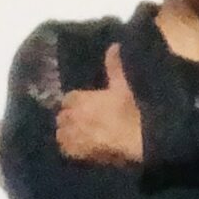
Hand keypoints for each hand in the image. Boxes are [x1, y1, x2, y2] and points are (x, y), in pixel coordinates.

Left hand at [56, 45, 145, 166]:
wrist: (137, 140)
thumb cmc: (130, 110)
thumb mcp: (124, 86)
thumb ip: (114, 66)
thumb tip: (113, 45)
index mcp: (79, 99)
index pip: (68, 98)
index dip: (77, 101)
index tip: (86, 104)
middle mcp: (70, 117)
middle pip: (62, 115)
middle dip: (70, 116)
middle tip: (85, 118)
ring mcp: (72, 136)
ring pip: (61, 132)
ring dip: (68, 131)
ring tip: (80, 133)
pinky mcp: (76, 153)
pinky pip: (65, 148)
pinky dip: (70, 147)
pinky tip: (80, 147)